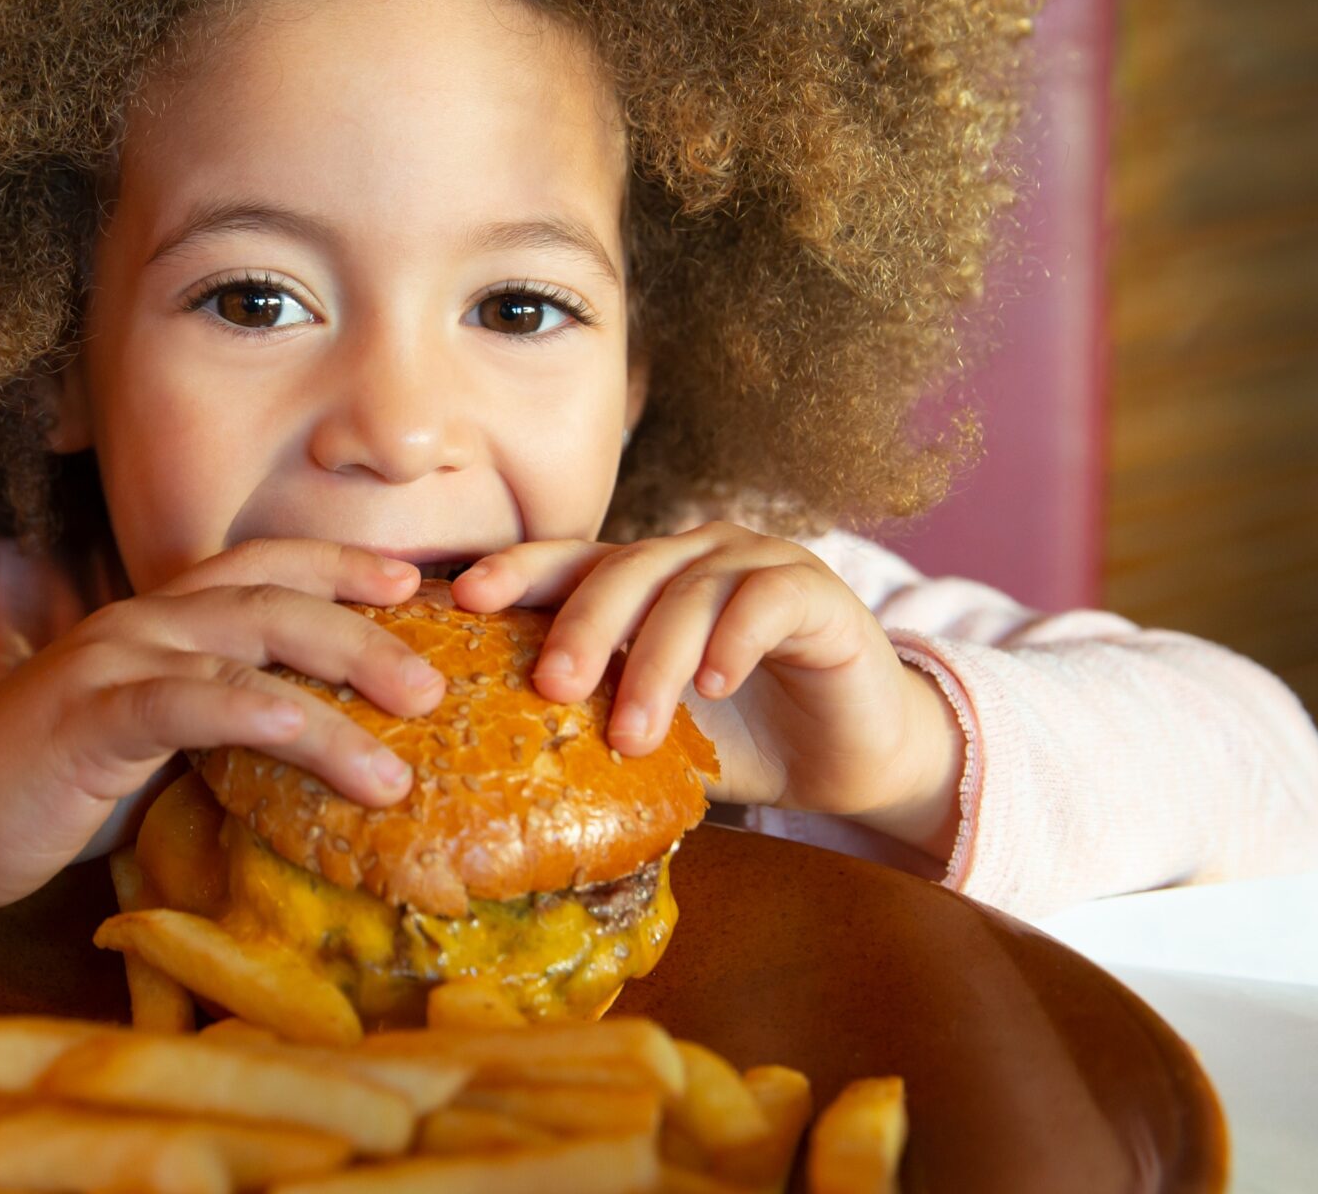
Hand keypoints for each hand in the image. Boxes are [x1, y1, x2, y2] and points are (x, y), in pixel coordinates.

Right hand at [0, 540, 442, 915]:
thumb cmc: (42, 788)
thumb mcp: (147, 750)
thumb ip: (215, 731)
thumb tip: (310, 753)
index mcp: (158, 621)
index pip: (265, 568)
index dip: (343, 565)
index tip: (419, 583)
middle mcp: (142, 622)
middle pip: (277, 597)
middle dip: (368, 627)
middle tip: (440, 678)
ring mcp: (115, 661)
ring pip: (249, 642)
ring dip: (340, 675)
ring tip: (410, 728)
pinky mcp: (91, 717)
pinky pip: (190, 702)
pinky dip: (262, 712)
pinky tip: (317, 735)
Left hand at [449, 523, 962, 857]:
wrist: (851, 758)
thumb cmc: (743, 740)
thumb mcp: (655, 731)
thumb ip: (594, 724)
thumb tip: (496, 759)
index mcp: (644, 581)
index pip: (571, 561)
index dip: (519, 572)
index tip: (466, 600)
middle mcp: (694, 557)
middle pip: (622, 570)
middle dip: (581, 627)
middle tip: (551, 687)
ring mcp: (756, 564)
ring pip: (689, 592)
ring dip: (656, 662)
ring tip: (635, 733)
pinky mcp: (815, 591)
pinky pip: (764, 601)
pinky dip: (734, 641)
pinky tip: (715, 685)